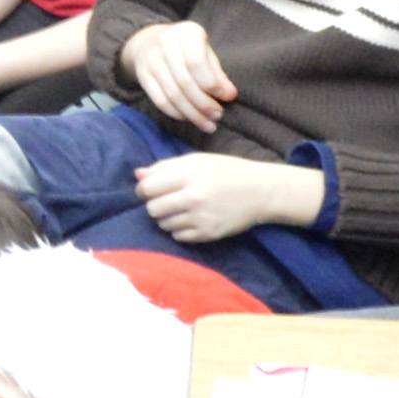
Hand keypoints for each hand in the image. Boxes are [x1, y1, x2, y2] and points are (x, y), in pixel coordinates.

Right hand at [123, 21, 235, 131]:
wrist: (149, 41)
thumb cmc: (187, 49)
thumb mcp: (206, 52)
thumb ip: (218, 73)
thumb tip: (230, 95)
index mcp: (186, 34)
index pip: (196, 63)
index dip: (211, 83)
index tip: (226, 98)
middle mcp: (165, 44)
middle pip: (184, 82)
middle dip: (203, 103)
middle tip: (218, 116)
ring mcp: (150, 61)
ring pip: (172, 95)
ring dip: (192, 114)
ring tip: (208, 124)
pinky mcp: (143, 77)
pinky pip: (160, 101)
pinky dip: (177, 113)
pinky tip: (189, 118)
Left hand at [132, 152, 322, 246]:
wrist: (261, 191)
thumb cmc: (227, 171)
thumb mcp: (198, 161)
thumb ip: (165, 166)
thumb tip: (137, 175)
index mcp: (189, 174)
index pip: (147, 188)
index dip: (144, 189)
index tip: (150, 190)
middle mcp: (193, 197)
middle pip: (152, 209)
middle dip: (155, 205)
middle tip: (167, 200)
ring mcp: (201, 218)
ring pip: (163, 224)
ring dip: (166, 218)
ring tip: (181, 209)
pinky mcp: (208, 234)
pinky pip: (178, 236)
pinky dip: (179, 229)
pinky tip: (190, 219)